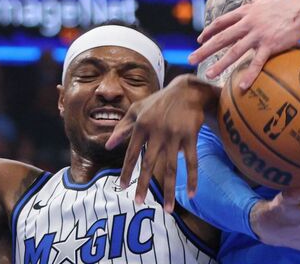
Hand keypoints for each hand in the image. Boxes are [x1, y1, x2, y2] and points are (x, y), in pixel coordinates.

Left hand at [105, 74, 219, 212]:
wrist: (186, 90)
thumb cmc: (159, 101)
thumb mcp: (137, 110)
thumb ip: (121, 127)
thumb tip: (107, 145)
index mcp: (141, 125)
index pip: (132, 153)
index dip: (126, 171)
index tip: (122, 187)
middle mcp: (156, 131)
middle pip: (149, 163)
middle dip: (143, 184)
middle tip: (139, 203)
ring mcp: (174, 135)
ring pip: (171, 167)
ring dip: (169, 190)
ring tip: (167, 209)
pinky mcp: (190, 136)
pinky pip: (191, 161)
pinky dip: (192, 178)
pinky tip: (191, 194)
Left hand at [189, 0, 299, 89]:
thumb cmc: (290, 4)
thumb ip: (259, 0)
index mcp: (247, 12)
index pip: (222, 22)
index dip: (209, 31)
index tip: (199, 39)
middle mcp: (248, 23)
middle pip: (221, 38)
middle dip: (204, 49)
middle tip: (191, 59)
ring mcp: (258, 35)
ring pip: (234, 52)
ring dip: (219, 64)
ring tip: (208, 74)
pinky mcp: (270, 45)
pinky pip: (257, 62)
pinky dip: (249, 75)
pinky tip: (241, 86)